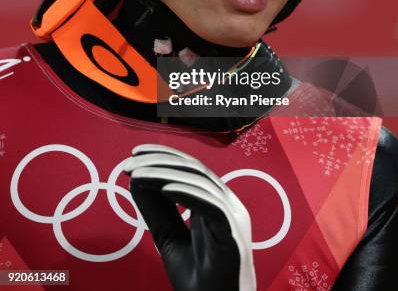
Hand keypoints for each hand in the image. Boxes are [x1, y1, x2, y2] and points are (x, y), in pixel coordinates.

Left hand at [124, 144, 256, 290]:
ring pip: (200, 182)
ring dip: (165, 175)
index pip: (189, 168)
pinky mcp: (233, 233)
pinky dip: (187, 194)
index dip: (163, 156)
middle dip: (159, 162)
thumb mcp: (169, 239)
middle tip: (129, 164)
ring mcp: (233, 217)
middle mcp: (227, 203)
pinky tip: (163, 190)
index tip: (134, 154)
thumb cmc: (199, 279)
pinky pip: (211, 205)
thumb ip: (156, 211)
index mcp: (215, 202)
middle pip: (194, 169)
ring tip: (137, 176)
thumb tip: (135, 179)